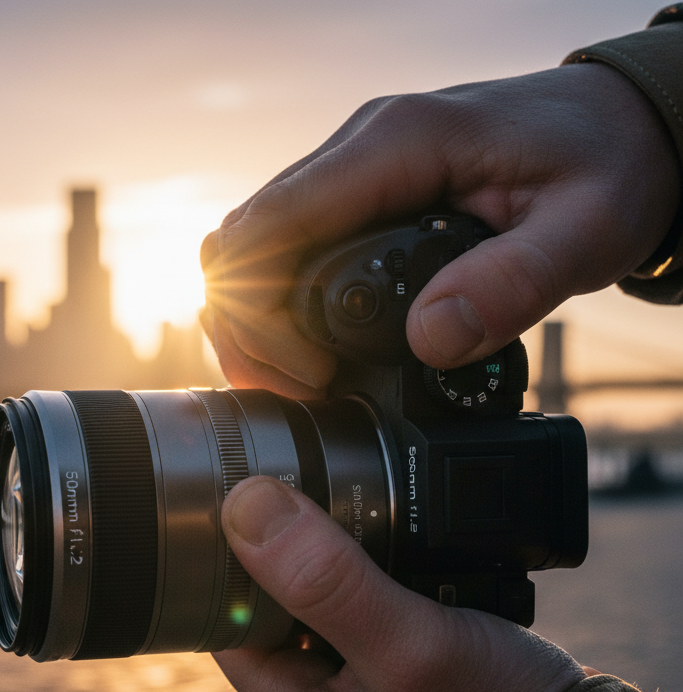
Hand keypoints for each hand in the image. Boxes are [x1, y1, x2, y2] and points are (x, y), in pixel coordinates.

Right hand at [201, 63, 679, 397]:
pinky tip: (314, 353)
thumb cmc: (607, 164)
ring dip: (257, 325)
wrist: (621, 130)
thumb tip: (430, 339)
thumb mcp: (585, 228)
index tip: (311, 372)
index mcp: (397, 145)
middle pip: (242, 245)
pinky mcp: (356, 203)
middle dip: (250, 330)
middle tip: (306, 388)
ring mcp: (351, 177)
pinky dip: (282, 313)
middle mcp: (358, 153)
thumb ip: (511, 284)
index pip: (272, 224)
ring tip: (309, 381)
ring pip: (254, 253)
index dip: (260, 309)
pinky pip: (288, 257)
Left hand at [214, 477, 587, 691]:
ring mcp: (353, 688)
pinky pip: (358, 610)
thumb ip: (327, 581)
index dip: (224, 558)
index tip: (241, 499)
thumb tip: (246, 506)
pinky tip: (389, 545)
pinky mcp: (392, 671)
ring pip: (313, 603)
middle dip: (277, 552)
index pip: (220, 618)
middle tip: (299, 491)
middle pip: (265, 606)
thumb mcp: (406, 643)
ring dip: (325, 559)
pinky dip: (368, 574)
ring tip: (345, 512)